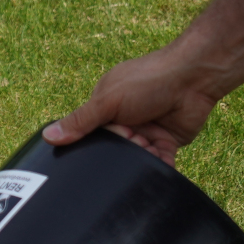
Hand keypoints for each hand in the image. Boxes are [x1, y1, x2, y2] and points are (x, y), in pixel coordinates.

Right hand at [42, 45, 220, 167]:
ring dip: (141, 157)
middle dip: (123, 151)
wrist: (195, 77)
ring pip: (135, 161)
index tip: (108, 140)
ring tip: (149, 142)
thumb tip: (48, 137)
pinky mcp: (165, 144)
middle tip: (133, 138)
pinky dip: (159, 165)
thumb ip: (80, 121)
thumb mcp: (108, 100)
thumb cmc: (150, 79)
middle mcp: (124, 122)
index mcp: (106, 108)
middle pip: (113, 152)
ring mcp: (145, 133)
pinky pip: (157, 164)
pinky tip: (161, 158)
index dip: (98, 144)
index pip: (91, 137)